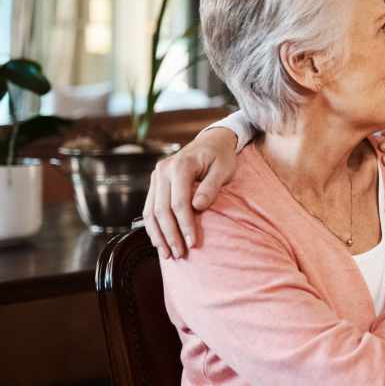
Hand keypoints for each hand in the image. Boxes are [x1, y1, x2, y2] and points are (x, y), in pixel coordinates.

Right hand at [142, 127, 237, 258]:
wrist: (211, 141)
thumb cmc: (221, 156)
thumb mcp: (223, 168)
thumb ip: (211, 187)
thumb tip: (198, 207)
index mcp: (180, 165)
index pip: (179, 202)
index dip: (185, 225)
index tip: (193, 243)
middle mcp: (163, 171)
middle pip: (161, 210)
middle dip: (170, 235)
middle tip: (180, 254)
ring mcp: (156, 177)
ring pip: (151, 212)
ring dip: (158, 235)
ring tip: (168, 254)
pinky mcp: (155, 184)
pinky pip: (149, 208)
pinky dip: (153, 227)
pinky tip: (160, 242)